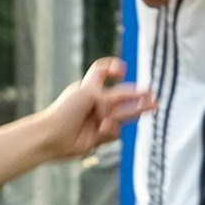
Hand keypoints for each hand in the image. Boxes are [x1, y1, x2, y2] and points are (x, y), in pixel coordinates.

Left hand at [36, 57, 152, 160]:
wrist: (51, 136)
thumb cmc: (64, 111)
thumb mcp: (88, 94)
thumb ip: (109, 97)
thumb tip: (118, 112)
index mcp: (89, 87)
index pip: (101, 72)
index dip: (112, 68)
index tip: (121, 71)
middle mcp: (95, 103)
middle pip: (120, 97)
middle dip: (137, 96)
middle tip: (152, 95)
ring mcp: (98, 120)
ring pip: (122, 115)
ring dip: (137, 110)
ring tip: (153, 106)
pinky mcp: (99, 137)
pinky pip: (113, 132)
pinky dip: (110, 129)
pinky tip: (102, 127)